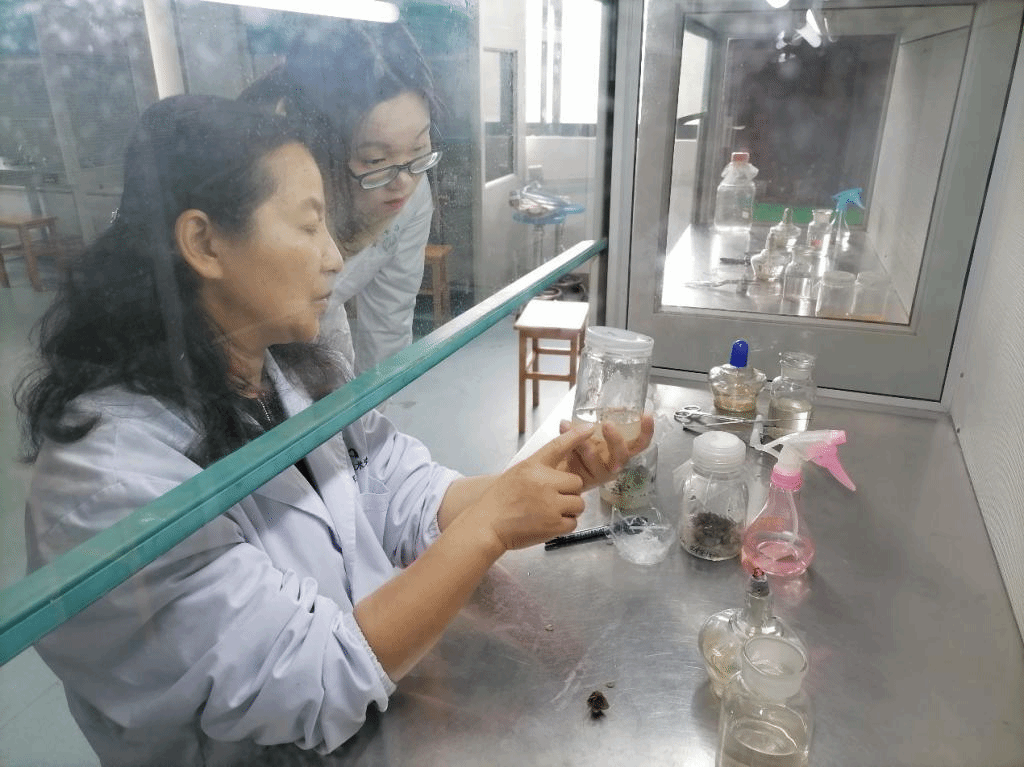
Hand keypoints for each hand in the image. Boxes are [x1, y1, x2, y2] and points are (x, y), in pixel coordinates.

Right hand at [467, 426, 593, 551]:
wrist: (487, 524)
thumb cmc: (500, 499)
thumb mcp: (517, 472)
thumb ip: (539, 467)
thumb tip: (561, 468)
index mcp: (533, 467)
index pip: (558, 446)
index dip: (575, 436)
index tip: (589, 428)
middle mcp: (544, 483)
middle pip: (576, 483)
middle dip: (569, 492)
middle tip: (554, 498)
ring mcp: (550, 504)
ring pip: (578, 504)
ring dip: (569, 509)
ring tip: (550, 511)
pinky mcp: (553, 525)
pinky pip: (573, 523)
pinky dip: (564, 525)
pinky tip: (549, 523)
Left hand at [558, 413, 654, 489]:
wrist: (560, 468)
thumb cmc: (579, 447)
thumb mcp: (589, 430)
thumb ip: (594, 420)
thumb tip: (600, 409)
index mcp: (620, 450)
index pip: (639, 443)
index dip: (646, 431)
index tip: (647, 415)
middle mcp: (614, 463)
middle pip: (623, 455)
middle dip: (616, 439)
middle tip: (608, 424)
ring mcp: (601, 474)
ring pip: (597, 460)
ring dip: (585, 444)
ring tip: (571, 427)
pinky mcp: (585, 480)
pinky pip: (579, 464)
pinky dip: (570, 447)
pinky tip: (563, 428)